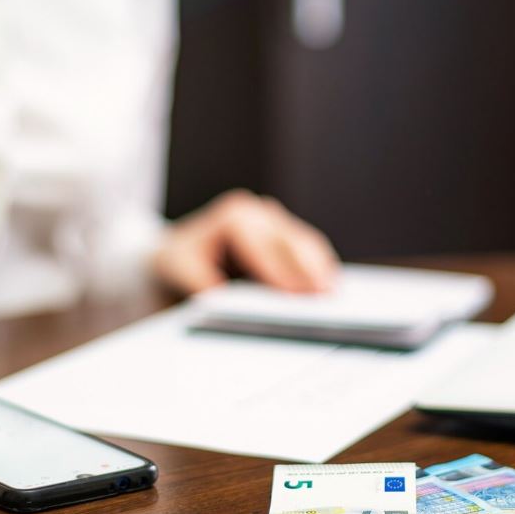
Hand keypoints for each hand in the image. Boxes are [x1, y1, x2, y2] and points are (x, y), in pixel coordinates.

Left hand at [153, 190, 338, 294]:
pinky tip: (330, 292)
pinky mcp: (287, 237)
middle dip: (311, 272)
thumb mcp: (179, 271)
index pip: (266, 245)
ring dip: (322, 272)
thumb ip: (202, 282)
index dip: (284, 271)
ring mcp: (277, 222)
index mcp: (235, 216)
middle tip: (328, 301)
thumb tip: (226, 296)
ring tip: (336, 299)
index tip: (298, 296)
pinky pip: (311, 254)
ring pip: (309, 247)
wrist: (178, 256)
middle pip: (294, 244)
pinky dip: (320, 271)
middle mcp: (260, 212)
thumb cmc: (179, 263)